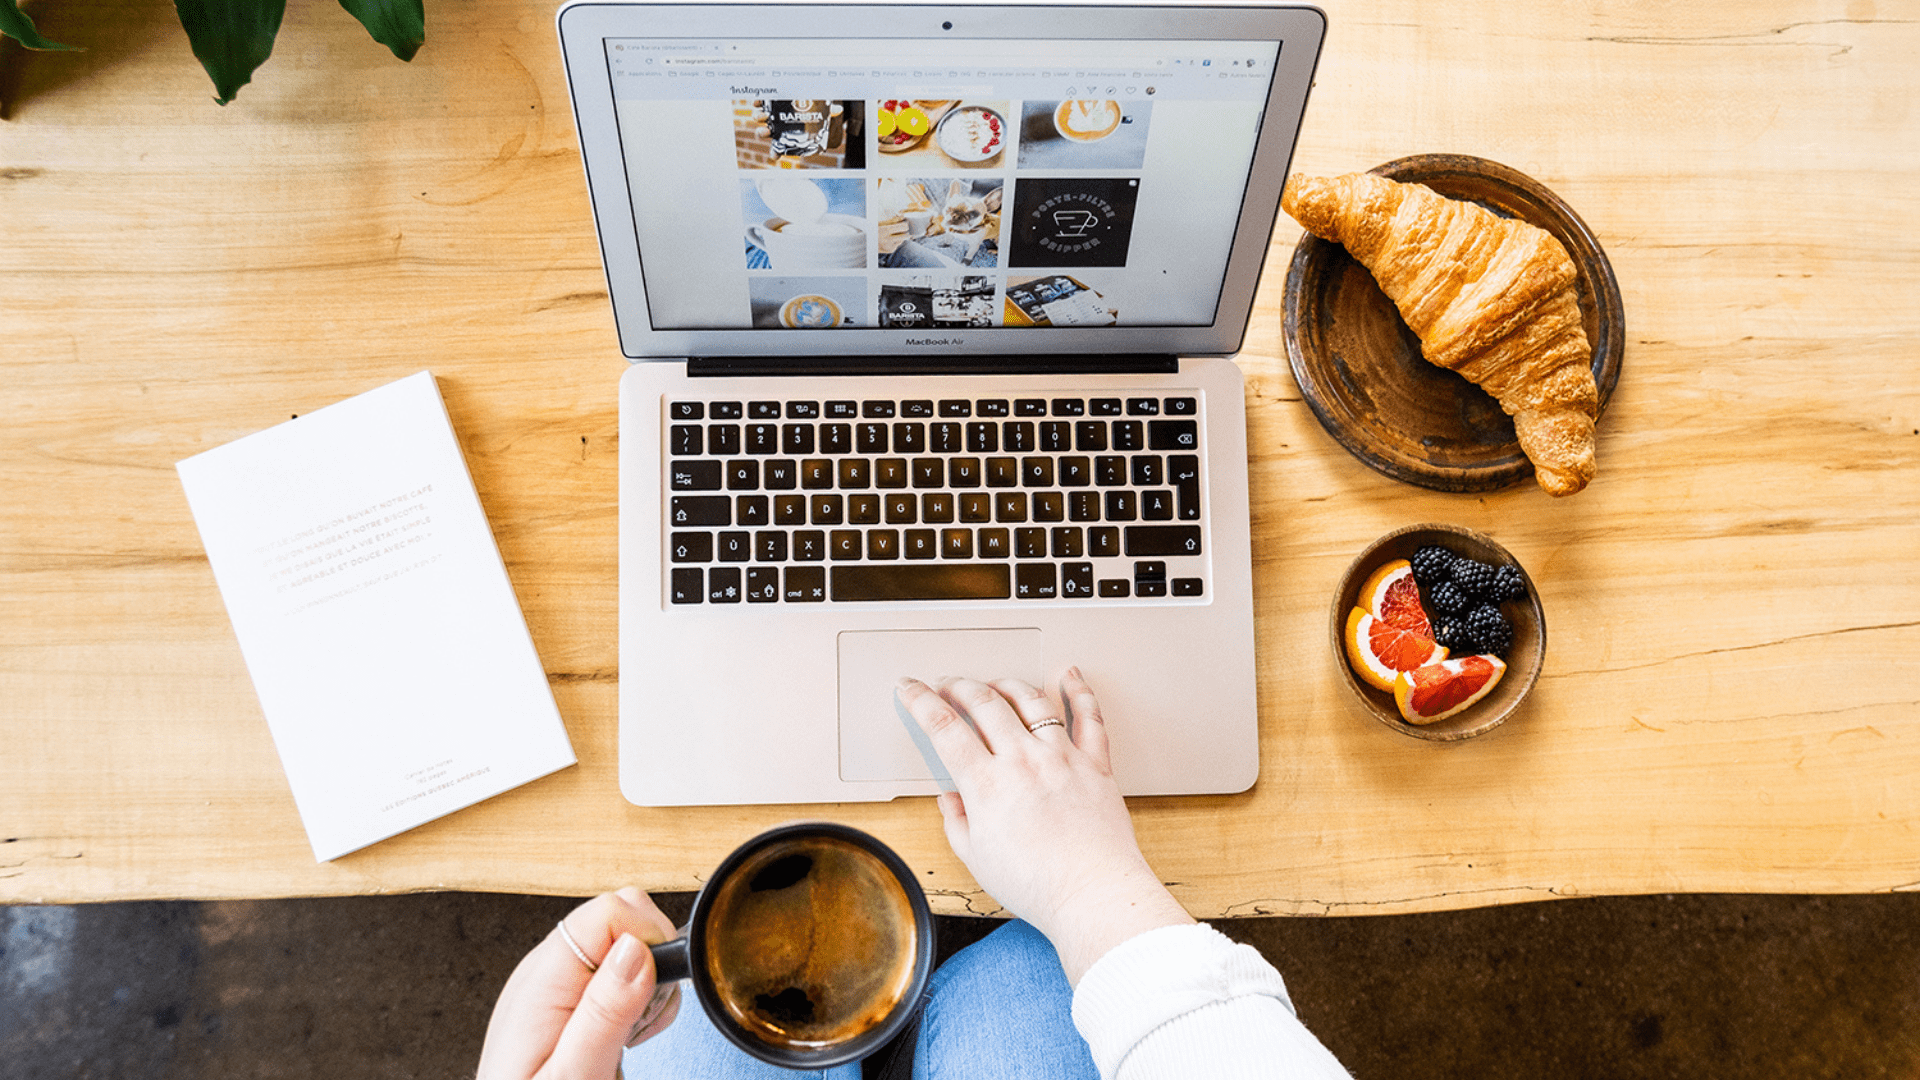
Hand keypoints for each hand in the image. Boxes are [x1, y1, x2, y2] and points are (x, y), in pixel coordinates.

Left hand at [477, 888, 681, 1079]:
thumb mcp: (575, 1075)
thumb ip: (605, 1012)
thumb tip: (636, 949)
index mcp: (543, 978)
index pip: (612, 910)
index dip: (649, 941)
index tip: (652, 990)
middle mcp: (547, 969)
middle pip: (622, 918)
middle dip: (653, 961)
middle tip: (640, 1020)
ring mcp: (556, 981)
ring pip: (626, 944)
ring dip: (647, 984)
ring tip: (629, 1035)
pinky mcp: (569, 997)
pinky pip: (617, 972)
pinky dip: (636, 998)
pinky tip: (624, 1034)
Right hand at [897, 670, 1193, 983]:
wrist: (1092, 894)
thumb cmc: (1039, 885)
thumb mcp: (976, 858)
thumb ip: (955, 821)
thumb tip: (949, 799)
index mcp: (987, 785)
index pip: (944, 727)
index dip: (920, 701)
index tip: (910, 688)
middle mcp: (1023, 761)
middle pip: (984, 702)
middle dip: (958, 686)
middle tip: (948, 685)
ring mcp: (1061, 757)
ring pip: (1030, 700)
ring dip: (1006, 684)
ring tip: (995, 684)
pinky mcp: (1094, 763)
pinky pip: (1088, 716)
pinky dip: (1078, 691)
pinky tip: (1069, 675)